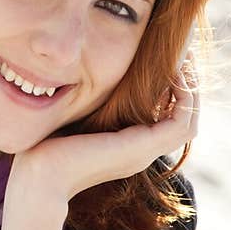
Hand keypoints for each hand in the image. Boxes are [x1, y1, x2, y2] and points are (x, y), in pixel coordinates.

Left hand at [19, 55, 199, 201]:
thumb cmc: (43, 149)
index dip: (171, 90)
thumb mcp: (72, 117)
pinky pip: (182, 121)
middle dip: (187, 85)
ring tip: (184, 59)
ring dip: (191, 88)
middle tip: (183, 54)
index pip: (165, 120)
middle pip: (184, 120)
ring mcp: (144, 152)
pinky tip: (174, 71)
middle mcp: (140, 152)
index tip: (166, 60)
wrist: (39, 176)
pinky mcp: (142, 147)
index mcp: (126, 147)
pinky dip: (185, 96)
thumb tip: (80, 72)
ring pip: (189, 122)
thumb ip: (86, 101)